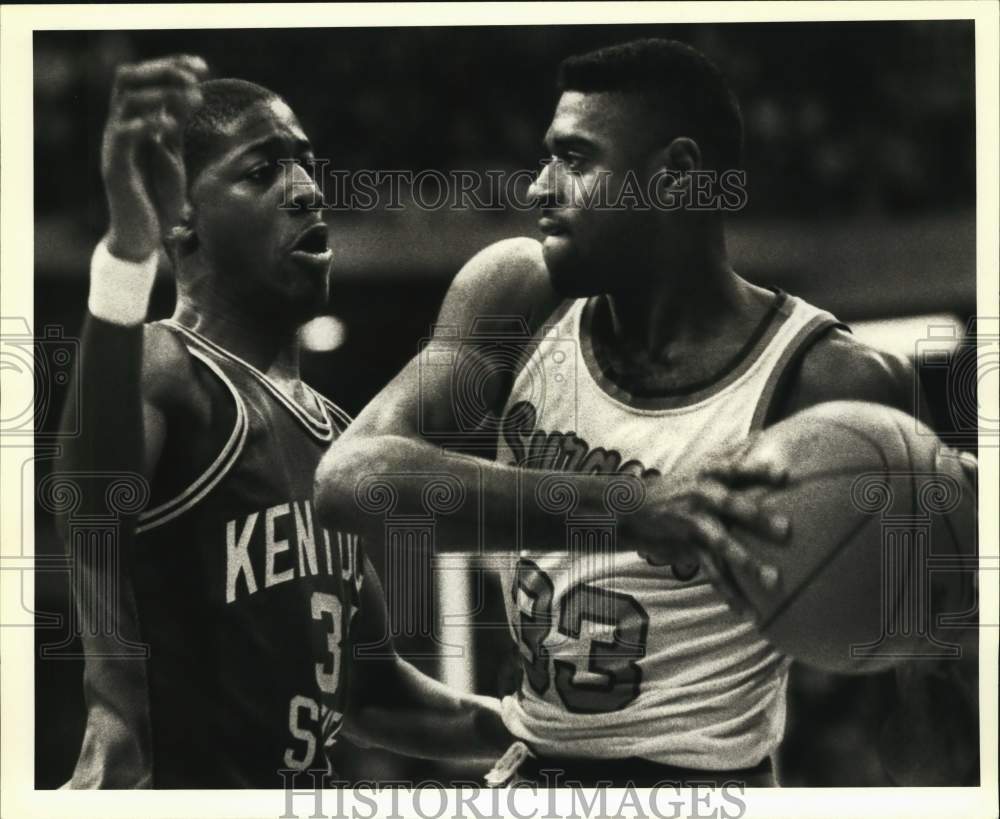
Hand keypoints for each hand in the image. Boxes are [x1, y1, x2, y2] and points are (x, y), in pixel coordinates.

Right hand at [101, 55, 207, 260]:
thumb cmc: (157, 198)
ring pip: (127, 101)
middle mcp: (120, 127)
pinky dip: (145, 124)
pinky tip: (168, 124)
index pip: (144, 77)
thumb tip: (193, 94)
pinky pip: (123, 135)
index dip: (170, 65)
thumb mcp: (171, 155)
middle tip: (194, 75)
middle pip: (128, 78)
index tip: (202, 66)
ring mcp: (115, 146)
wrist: (141, 237)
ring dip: (160, 92)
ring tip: (189, 95)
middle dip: (162, 70)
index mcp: (133, 122)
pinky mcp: (116, 167)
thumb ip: (176, 127)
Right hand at [631, 435, 789, 614]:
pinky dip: (732, 596)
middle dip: (757, 517)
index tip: (785, 475)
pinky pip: (714, 575)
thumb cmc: (679, 483)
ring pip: (723, 546)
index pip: (736, 469)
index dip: (759, 471)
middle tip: (786, 530)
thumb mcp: (701, 462)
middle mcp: (702, 498)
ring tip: (774, 581)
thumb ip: (734, 451)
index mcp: (710, 474)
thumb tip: (765, 433)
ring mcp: (695, 526)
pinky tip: (752, 615)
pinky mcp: (690, 551)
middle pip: (732, 507)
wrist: (632, 509)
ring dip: (748, 564)